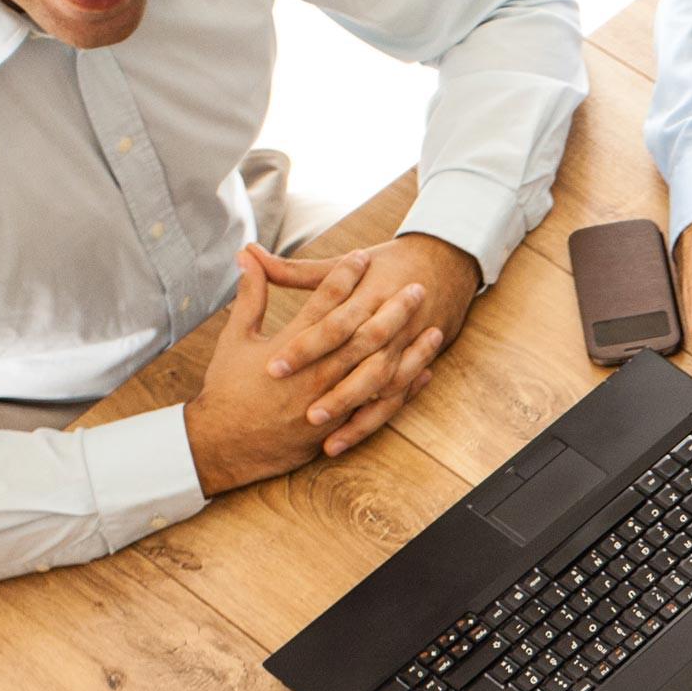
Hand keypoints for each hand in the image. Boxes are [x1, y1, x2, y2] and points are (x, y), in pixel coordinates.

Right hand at [186, 246, 446, 492]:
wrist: (226, 444)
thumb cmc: (228, 388)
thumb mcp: (236, 338)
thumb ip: (251, 295)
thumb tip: (249, 254)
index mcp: (290, 346)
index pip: (324, 304)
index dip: (344, 278)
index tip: (363, 256)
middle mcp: (315, 372)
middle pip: (361, 334)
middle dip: (390, 308)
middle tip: (416, 285)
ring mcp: (330, 400)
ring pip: (378, 370)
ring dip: (408, 349)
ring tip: (434, 327)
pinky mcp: (338, 425)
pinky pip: (379, 406)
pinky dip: (403, 389)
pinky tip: (426, 372)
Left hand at [256, 234, 479, 436]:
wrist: (445, 263)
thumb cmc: (386, 263)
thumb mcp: (340, 263)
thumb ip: (293, 269)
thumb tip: (246, 252)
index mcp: (367, 297)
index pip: (331, 326)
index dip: (304, 348)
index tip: (273, 369)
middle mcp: (387, 326)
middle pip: (359, 363)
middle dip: (334, 393)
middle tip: (306, 416)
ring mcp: (403, 347)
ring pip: (379, 387)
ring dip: (352, 412)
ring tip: (324, 435)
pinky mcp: (412, 363)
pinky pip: (395, 398)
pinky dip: (371, 419)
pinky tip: (345, 438)